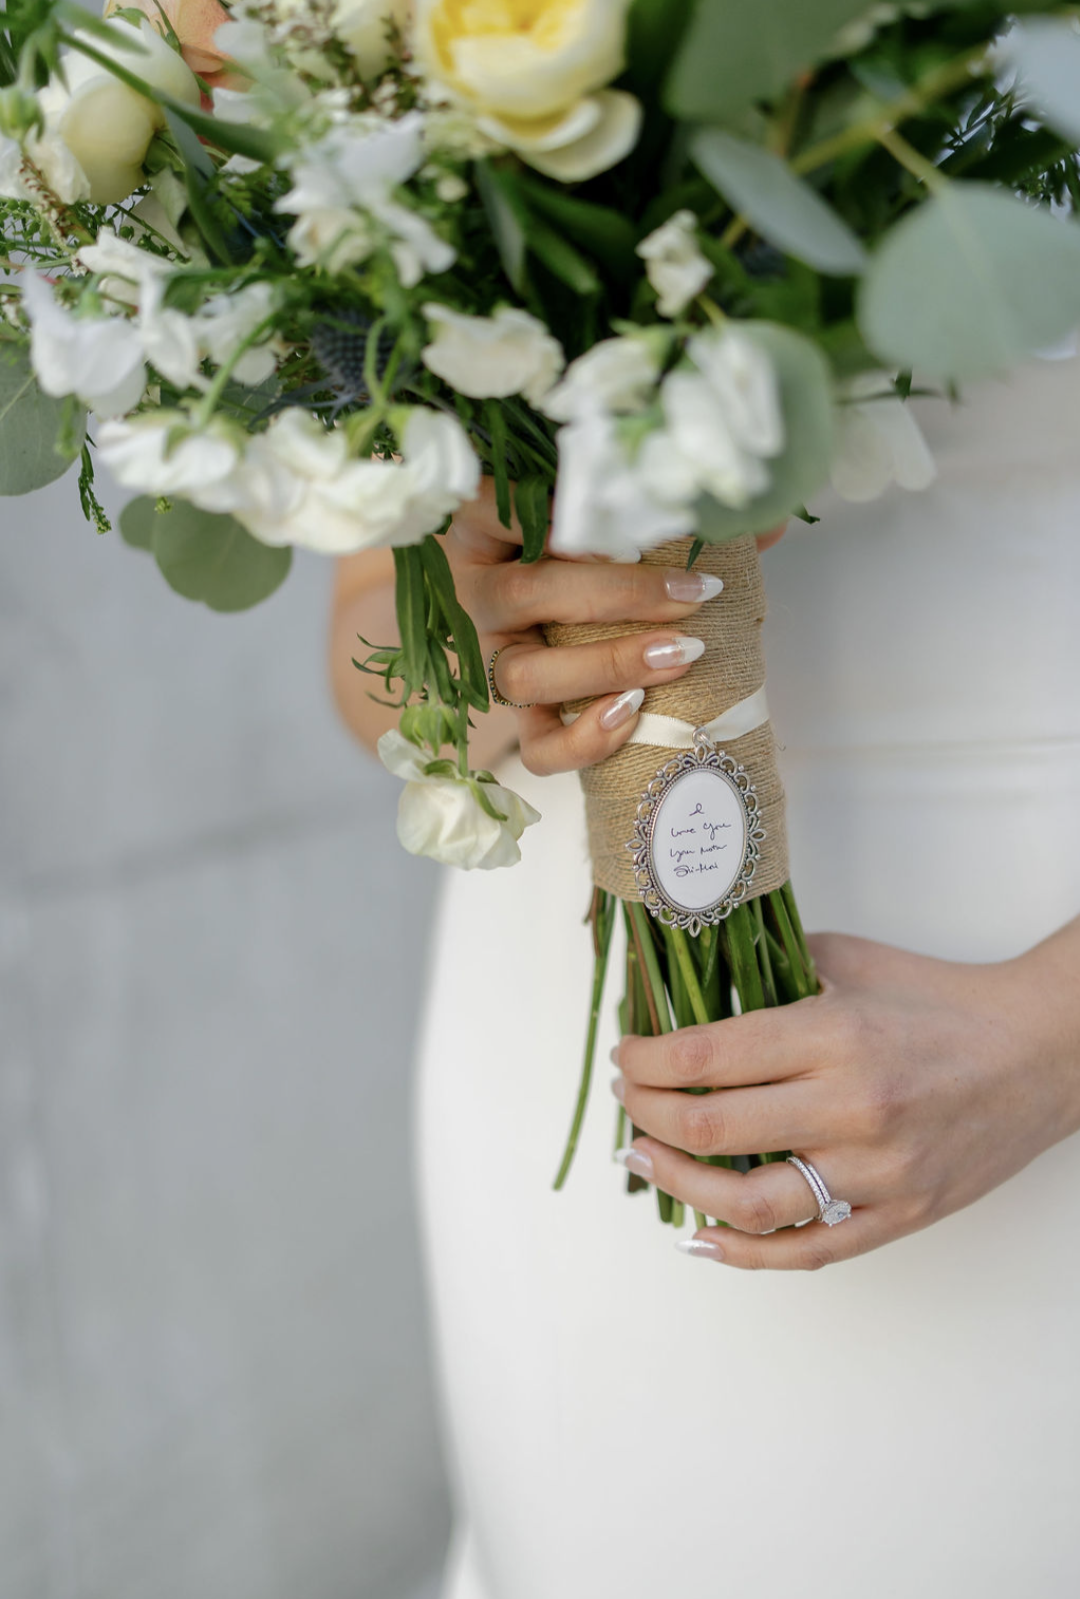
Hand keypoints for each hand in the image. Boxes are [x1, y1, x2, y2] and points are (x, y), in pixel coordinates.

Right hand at [447, 480, 784, 776]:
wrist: (549, 612)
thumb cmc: (586, 551)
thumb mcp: (614, 516)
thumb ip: (678, 508)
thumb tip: (773, 520)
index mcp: (483, 526)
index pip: (496, 504)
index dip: (559, 510)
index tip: (630, 516)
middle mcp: (476, 591)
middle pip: (525, 595)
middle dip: (616, 596)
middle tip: (693, 593)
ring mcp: (487, 660)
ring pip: (525, 674)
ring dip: (607, 665)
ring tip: (680, 655)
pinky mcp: (513, 717)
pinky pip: (535, 745)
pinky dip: (583, 738)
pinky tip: (634, 713)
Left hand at [611, 922, 1079, 1269]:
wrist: (1040, 1051)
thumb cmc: (941, 1001)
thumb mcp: (850, 959)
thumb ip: (773, 970)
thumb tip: (696, 991)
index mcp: (835, 1035)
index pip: (708, 1057)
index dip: (648, 1060)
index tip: (629, 1054)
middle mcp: (852, 1108)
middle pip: (712, 1129)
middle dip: (647, 1114)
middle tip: (630, 1101)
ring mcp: (877, 1172)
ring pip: (749, 1203)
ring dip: (678, 1184)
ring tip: (645, 1159)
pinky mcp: (901, 1215)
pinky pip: (808, 1250)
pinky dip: (743, 1253)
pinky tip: (701, 1235)